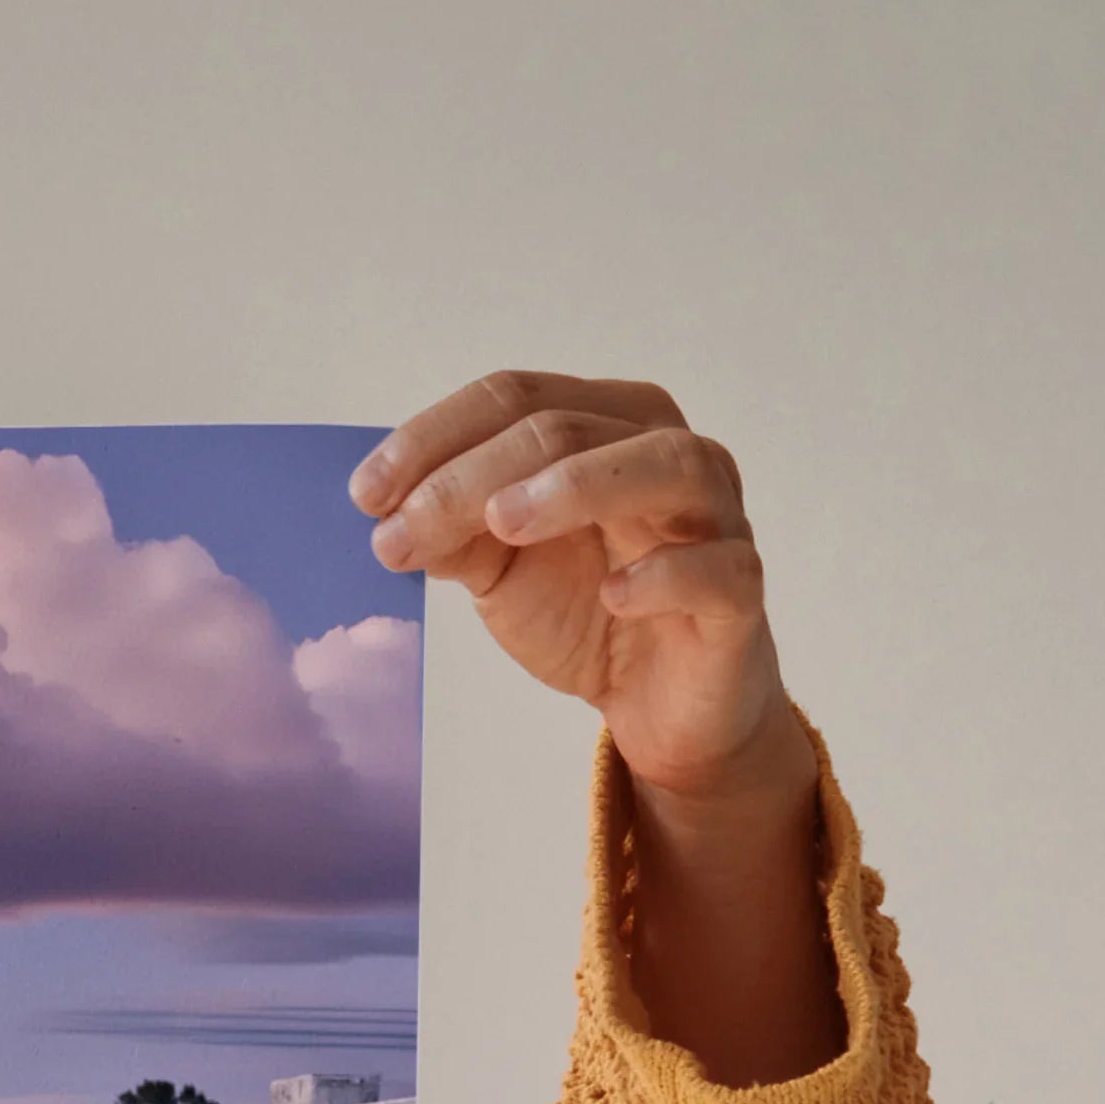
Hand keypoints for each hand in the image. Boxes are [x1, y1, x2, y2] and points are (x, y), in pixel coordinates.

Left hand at [355, 371, 839, 1080]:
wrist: (659, 705)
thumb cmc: (588, 611)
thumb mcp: (501, 570)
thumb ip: (454, 533)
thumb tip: (391, 513)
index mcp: (606, 427)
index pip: (518, 398)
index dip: (436, 437)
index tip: (365, 495)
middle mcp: (667, 452)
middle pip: (569, 427)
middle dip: (472, 476)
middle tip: (402, 529)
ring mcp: (715, 518)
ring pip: (663, 465)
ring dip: (577, 486)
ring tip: (502, 523)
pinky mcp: (738, 593)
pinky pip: (717, 568)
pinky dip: (665, 574)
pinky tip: (614, 593)